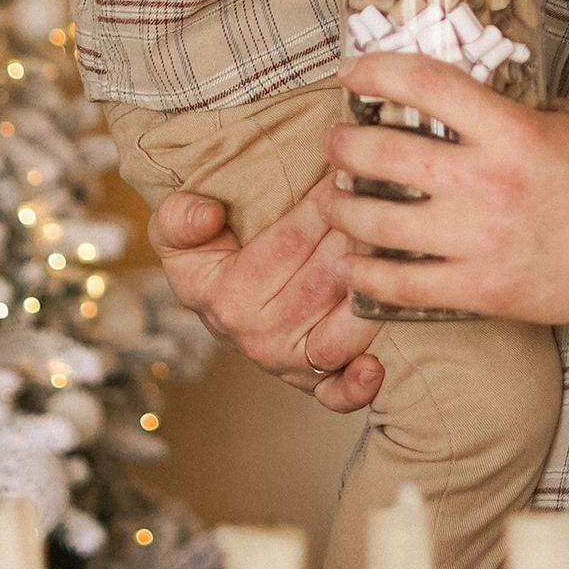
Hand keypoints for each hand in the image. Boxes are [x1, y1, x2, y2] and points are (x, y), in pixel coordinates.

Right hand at [148, 183, 383, 411]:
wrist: (216, 301)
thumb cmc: (206, 256)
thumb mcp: (175, 232)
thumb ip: (180, 218)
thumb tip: (207, 216)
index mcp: (227, 297)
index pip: (287, 244)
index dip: (320, 206)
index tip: (344, 174)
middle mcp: (258, 337)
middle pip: (323, 281)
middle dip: (357, 237)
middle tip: (383, 200)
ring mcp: (289, 364)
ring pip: (341, 327)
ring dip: (371, 289)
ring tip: (393, 250)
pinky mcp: (314, 384)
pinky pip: (337, 394)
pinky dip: (358, 385)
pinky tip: (375, 366)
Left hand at [329, 58, 568, 332]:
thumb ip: (533, 104)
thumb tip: (492, 94)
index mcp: (512, 131)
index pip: (424, 84)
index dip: (375, 72)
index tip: (354, 74)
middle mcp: (486, 182)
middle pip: (382, 154)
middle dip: (344, 145)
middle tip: (337, 143)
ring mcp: (479, 241)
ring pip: (379, 222)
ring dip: (344, 208)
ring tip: (337, 200)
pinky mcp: (481, 290)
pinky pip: (402, 284)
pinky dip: (367, 274)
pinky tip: (354, 262)